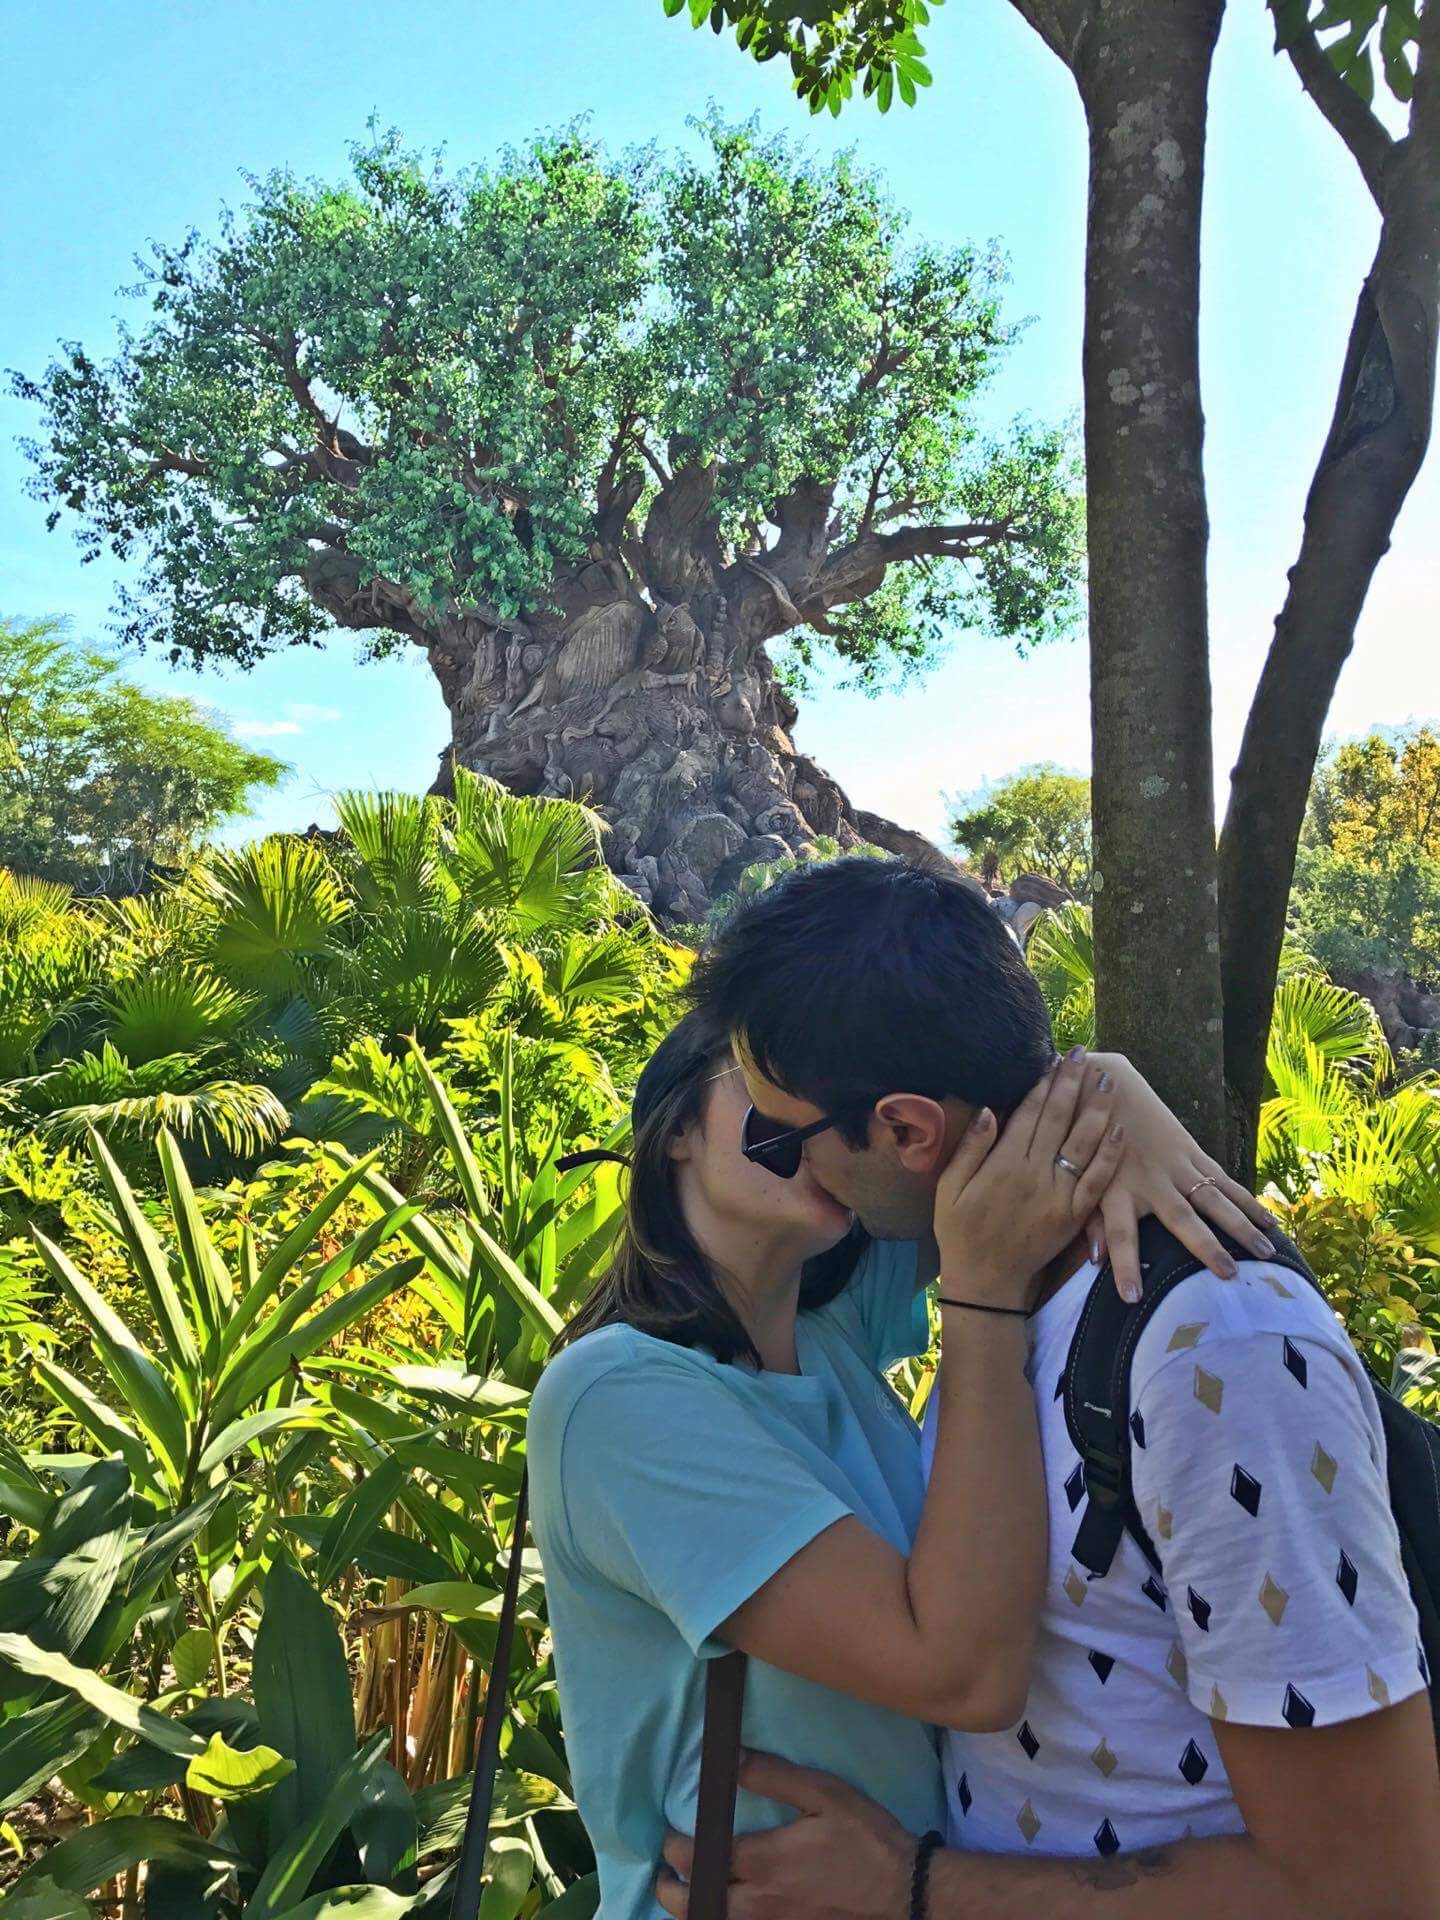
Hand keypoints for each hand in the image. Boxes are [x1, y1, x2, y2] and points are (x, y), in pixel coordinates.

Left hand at [657, 1751, 912, 1919]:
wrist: (905, 1893)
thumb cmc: (865, 1839)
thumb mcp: (823, 1794)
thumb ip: (773, 1776)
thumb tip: (731, 1759)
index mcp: (762, 1862)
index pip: (696, 1857)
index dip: (673, 1846)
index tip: (669, 1833)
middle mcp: (757, 1903)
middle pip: (693, 1903)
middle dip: (671, 1887)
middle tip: (668, 1871)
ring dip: (694, 1909)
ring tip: (690, 1891)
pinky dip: (725, 1919)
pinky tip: (729, 1907)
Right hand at [933, 1044, 1121, 1307]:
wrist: (986, 1282)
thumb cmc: (960, 1233)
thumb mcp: (948, 1190)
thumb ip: (969, 1149)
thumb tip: (988, 1110)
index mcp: (1003, 1165)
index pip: (1028, 1114)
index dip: (1044, 1084)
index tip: (1055, 1060)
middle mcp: (1034, 1174)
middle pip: (1059, 1120)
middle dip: (1072, 1084)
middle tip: (1084, 1055)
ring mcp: (1059, 1195)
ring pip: (1084, 1144)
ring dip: (1098, 1109)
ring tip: (1107, 1080)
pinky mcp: (1074, 1216)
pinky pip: (1098, 1181)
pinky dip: (1111, 1155)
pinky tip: (1120, 1130)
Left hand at [1086, 1052, 1278, 1301]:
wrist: (1103, 1086)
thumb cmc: (1087, 1140)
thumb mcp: (1080, 1178)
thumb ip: (1090, 1219)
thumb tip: (1093, 1260)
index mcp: (1117, 1190)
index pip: (1119, 1234)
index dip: (1123, 1264)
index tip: (1132, 1297)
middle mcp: (1150, 1181)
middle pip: (1182, 1220)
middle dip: (1204, 1247)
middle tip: (1228, 1275)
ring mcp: (1175, 1166)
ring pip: (1213, 1200)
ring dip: (1240, 1226)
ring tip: (1265, 1253)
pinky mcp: (1191, 1153)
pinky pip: (1223, 1181)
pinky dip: (1246, 1201)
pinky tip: (1270, 1220)